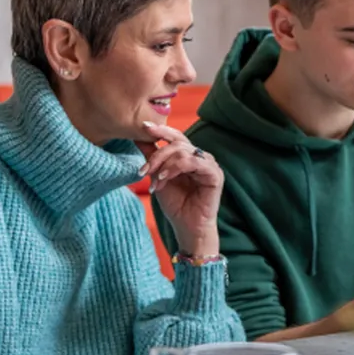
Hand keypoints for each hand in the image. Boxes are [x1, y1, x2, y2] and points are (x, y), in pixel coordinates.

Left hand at [135, 122, 221, 256]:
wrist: (187, 227)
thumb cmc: (175, 204)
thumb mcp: (158, 176)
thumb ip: (152, 156)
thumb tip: (138, 136)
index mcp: (189, 155)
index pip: (175, 136)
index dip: (161, 130)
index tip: (143, 127)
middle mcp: (200, 157)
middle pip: (177, 142)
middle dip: (158, 154)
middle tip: (145, 169)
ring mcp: (209, 164)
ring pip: (183, 151)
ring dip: (164, 164)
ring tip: (155, 180)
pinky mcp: (215, 174)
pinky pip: (194, 162)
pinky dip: (176, 168)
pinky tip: (165, 178)